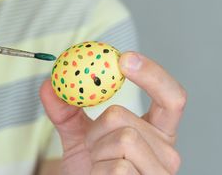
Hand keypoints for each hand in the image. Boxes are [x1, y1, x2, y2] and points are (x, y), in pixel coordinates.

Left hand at [40, 52, 185, 174]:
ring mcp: (161, 173)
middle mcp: (168, 151)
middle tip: (92, 145)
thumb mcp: (78, 137)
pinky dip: (99, 171)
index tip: (124, 58)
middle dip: (96, 128)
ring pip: (123, 139)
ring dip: (97, 150)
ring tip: (98, 165)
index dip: (152, 74)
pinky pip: (118, 166)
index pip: (172, 97)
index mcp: (158, 131)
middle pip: (125, 117)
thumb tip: (49, 83)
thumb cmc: (91, 170)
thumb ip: (65, 110)